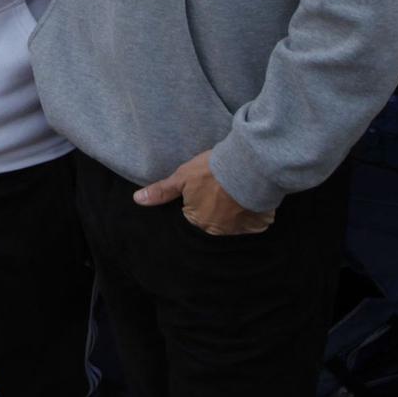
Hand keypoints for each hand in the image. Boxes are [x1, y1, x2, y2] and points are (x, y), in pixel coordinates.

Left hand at [133, 149, 275, 235]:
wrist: (247, 165)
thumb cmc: (211, 171)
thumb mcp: (182, 177)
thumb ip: (161, 192)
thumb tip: (137, 200)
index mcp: (198, 222)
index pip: (194, 216)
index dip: (199, 198)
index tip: (205, 185)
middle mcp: (218, 231)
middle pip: (215, 220)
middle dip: (217, 206)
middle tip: (221, 186)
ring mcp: (240, 229)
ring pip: (235, 220)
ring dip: (235, 209)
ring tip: (236, 188)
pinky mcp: (259, 222)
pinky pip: (254, 220)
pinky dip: (253, 210)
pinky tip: (250, 195)